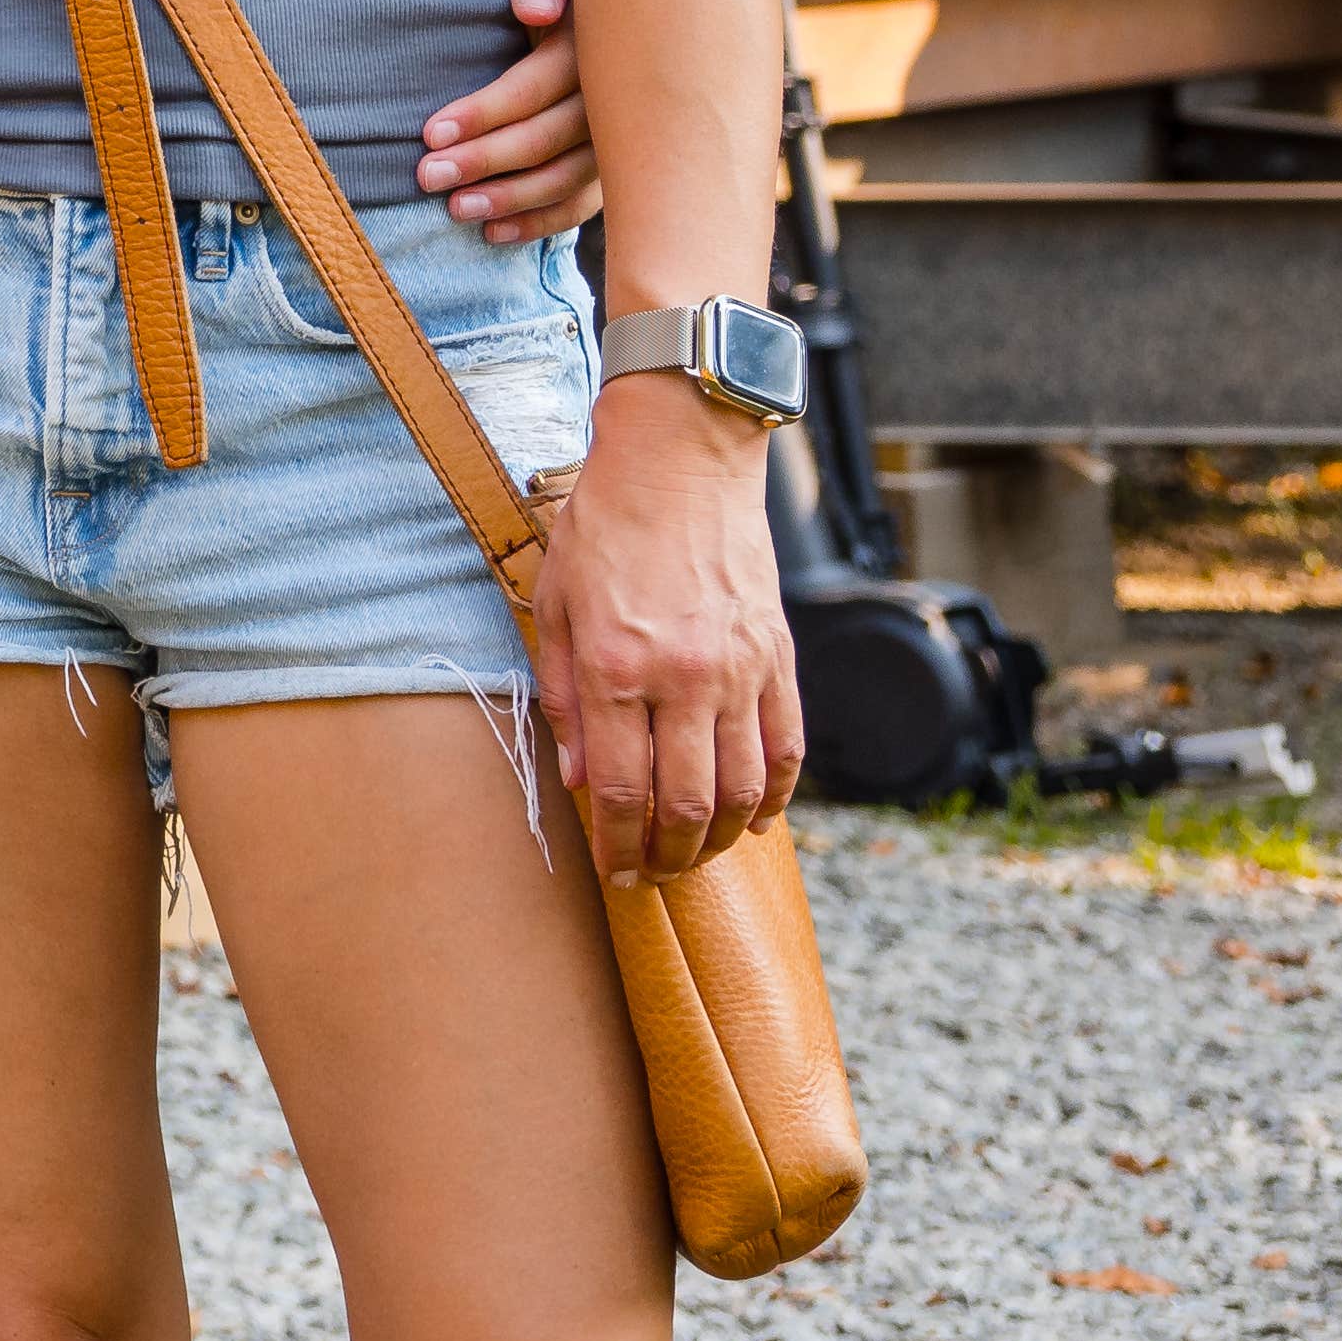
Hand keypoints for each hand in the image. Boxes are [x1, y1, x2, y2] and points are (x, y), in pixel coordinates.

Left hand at [423, 0, 602, 240]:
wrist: (612, 30)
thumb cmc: (562, 1)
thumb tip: (534, 8)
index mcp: (592, 52)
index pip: (531, 89)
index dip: (482, 113)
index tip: (430, 134)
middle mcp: (612, 104)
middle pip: (542, 141)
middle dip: (481, 160)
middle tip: (426, 176)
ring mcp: (620, 145)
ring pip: (562, 181)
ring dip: (506, 199)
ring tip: (454, 209)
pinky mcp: (617, 174)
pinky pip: (579, 208)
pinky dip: (538, 223)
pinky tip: (493, 233)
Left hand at [539, 378, 804, 878]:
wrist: (681, 461)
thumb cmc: (604, 526)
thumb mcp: (555, 603)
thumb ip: (564, 696)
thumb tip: (577, 779)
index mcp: (617, 666)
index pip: (620, 788)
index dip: (617, 845)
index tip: (614, 873)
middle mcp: (684, 678)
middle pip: (687, 806)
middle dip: (668, 858)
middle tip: (652, 879)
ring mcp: (740, 671)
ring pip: (743, 790)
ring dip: (722, 840)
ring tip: (697, 857)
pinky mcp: (778, 658)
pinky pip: (786, 750)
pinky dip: (774, 797)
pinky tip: (756, 820)